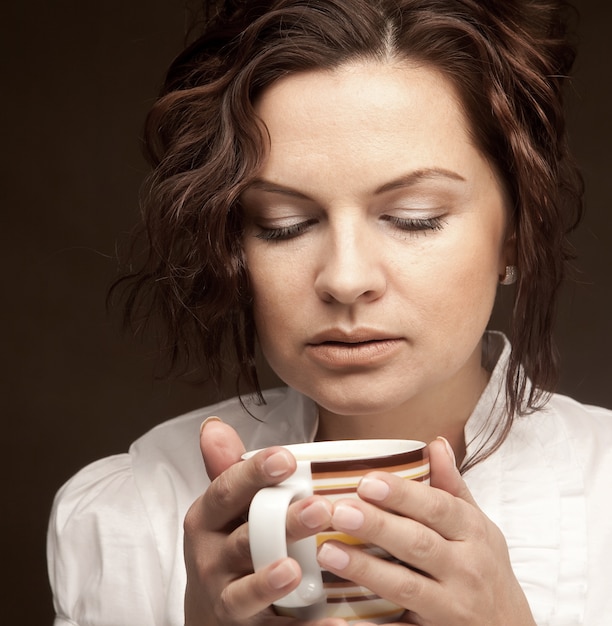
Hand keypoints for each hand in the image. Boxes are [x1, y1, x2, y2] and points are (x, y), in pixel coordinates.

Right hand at [183, 418, 341, 625]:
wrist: (210, 615)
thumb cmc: (226, 546)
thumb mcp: (221, 510)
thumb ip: (225, 470)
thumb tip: (215, 426)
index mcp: (205, 520)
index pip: (226, 490)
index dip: (254, 473)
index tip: (287, 457)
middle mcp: (209, 559)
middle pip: (245, 539)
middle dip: (282, 525)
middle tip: (320, 508)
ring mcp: (225, 598)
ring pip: (248, 590)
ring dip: (272, 581)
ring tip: (297, 570)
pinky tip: (334, 625)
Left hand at [317, 438, 535, 625]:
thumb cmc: (487, 570)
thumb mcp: (480, 527)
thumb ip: (453, 487)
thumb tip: (436, 443)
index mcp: (473, 533)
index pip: (438, 507)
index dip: (403, 494)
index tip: (367, 481)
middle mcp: (466, 569)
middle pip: (418, 544)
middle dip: (377, 526)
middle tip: (337, 510)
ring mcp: (452, 608)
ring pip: (405, 587)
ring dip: (365, 569)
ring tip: (328, 550)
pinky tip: (338, 619)